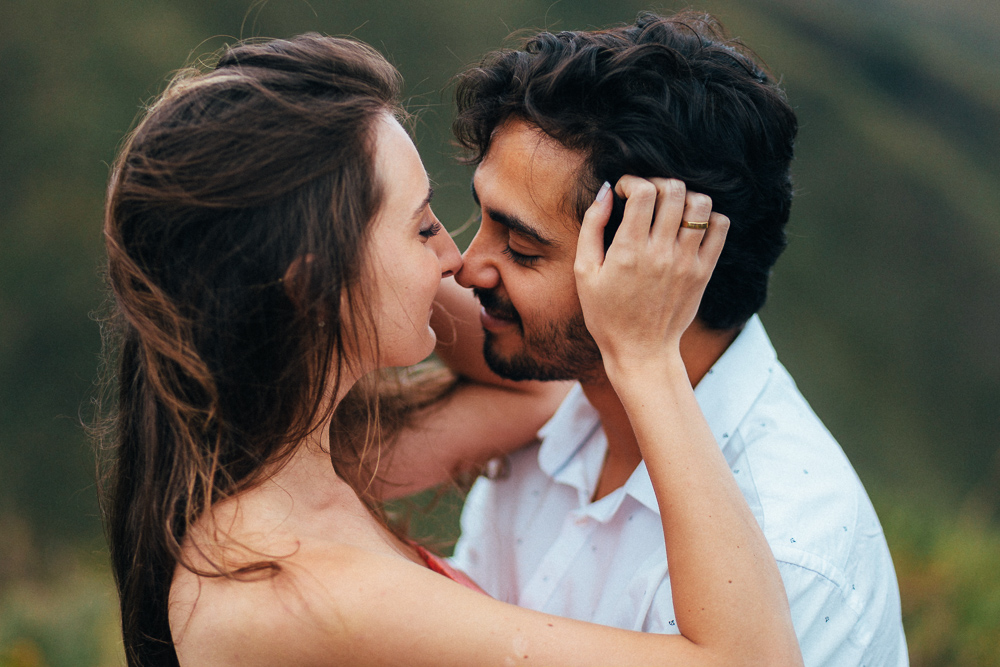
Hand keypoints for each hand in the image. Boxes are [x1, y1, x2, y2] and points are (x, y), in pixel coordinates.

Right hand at [574, 177, 728, 378]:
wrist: (641, 351)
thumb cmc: (606, 314)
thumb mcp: (584, 272)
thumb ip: (591, 227)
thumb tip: (606, 192)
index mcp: (628, 250)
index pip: (643, 192)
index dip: (632, 181)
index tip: (624, 193)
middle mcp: (661, 253)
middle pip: (673, 190)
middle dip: (658, 183)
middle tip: (648, 197)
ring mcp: (686, 261)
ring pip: (700, 204)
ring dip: (684, 197)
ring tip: (670, 210)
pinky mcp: (703, 271)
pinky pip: (719, 227)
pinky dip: (708, 217)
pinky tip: (689, 226)